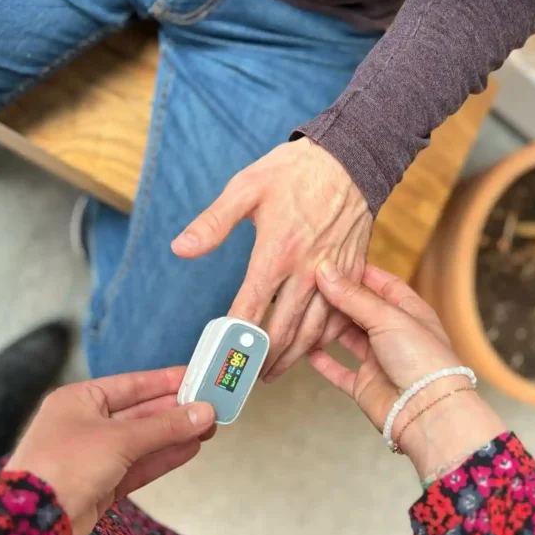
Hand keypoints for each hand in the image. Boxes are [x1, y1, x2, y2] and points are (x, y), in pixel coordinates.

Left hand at [5, 368, 215, 534]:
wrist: (33, 525)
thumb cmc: (65, 467)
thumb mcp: (120, 439)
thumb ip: (165, 426)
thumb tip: (204, 412)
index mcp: (79, 400)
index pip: (131, 384)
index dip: (166, 381)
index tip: (197, 377)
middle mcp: (84, 424)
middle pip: (139, 412)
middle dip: (176, 410)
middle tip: (213, 405)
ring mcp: (92, 456)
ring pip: (142, 440)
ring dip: (174, 434)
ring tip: (210, 427)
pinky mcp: (100, 485)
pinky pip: (138, 465)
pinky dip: (163, 457)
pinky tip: (190, 449)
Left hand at [171, 138, 371, 380]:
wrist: (351, 158)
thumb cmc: (295, 171)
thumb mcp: (246, 187)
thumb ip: (213, 223)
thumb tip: (181, 248)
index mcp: (277, 252)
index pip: (251, 308)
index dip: (234, 338)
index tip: (221, 356)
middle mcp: (308, 271)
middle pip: (283, 331)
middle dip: (262, 360)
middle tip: (246, 376)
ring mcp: (334, 275)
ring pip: (314, 332)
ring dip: (293, 357)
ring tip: (274, 371)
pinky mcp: (353, 273)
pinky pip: (340, 317)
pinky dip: (323, 339)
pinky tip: (311, 347)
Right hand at [309, 262, 503, 477]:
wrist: (426, 411)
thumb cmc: (422, 359)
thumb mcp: (387, 317)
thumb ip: (353, 296)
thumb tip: (326, 270)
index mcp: (410, 312)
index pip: (384, 285)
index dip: (361, 273)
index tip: (335, 261)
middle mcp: (395, 334)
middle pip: (361, 311)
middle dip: (339, 299)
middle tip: (311, 284)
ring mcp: (380, 360)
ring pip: (348, 338)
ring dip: (328, 327)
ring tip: (304, 311)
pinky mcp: (366, 385)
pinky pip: (340, 371)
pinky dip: (324, 361)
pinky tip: (307, 349)